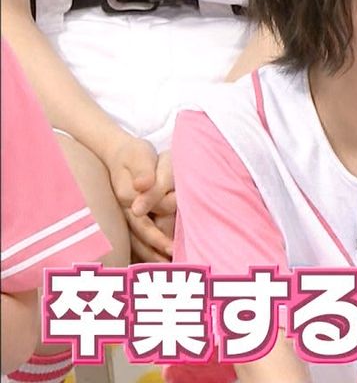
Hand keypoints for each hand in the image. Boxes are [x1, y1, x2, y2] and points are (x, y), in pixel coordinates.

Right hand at [104, 139, 172, 261]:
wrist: (118, 152)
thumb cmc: (133, 154)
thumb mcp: (139, 156)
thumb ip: (143, 170)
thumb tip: (143, 186)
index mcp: (126, 199)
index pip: (142, 224)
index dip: (156, 238)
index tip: (171, 249)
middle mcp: (124, 211)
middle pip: (138, 239)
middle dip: (154, 254)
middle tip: (172, 267)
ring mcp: (125, 215)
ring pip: (136, 241)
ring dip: (150, 256)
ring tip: (168, 269)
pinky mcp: (130, 215)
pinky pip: (137, 236)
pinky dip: (147, 249)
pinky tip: (159, 259)